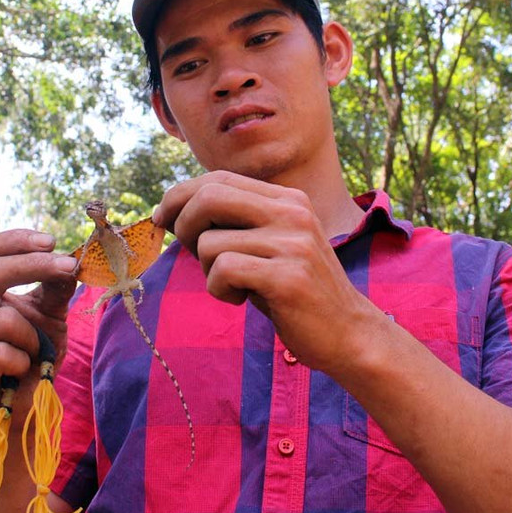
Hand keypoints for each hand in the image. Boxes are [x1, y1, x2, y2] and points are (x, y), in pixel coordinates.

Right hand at [0, 229, 76, 428]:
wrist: (30, 405)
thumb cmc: (37, 354)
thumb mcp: (51, 313)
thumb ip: (56, 285)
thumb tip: (71, 257)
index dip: (14, 241)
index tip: (51, 240)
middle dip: (34, 266)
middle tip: (69, 267)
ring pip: (5, 320)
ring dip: (35, 336)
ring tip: (34, 352)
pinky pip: (3, 355)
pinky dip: (26, 361)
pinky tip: (22, 372)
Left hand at [153, 171, 379, 372]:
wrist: (348, 333)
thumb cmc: (297, 293)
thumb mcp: (272, 246)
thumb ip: (237, 224)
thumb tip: (174, 211)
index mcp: (287, 199)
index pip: (218, 178)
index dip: (180, 195)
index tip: (163, 218)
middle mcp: (292, 212)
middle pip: (209, 197)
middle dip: (183, 226)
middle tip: (192, 254)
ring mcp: (292, 243)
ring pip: (210, 242)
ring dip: (208, 271)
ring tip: (234, 286)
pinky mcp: (287, 277)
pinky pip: (223, 271)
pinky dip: (219, 289)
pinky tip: (240, 299)